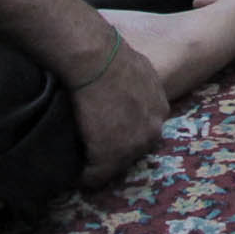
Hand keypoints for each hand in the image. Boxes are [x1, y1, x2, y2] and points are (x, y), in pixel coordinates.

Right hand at [67, 34, 168, 187]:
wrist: (97, 61)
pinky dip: (83, 176)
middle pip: (133, 151)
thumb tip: (122, 88)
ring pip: (115, 165)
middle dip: (115, 151)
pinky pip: (94, 176)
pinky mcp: (109, 157)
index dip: (124, 132)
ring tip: (83, 164)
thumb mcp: (138, 71)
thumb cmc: (111, 57)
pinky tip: (74, 174)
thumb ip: (138, 87)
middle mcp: (152, 131)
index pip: (144, 130)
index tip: (109, 132)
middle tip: (94, 148)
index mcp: (160, 109)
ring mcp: (132, 146)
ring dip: (98, 165)